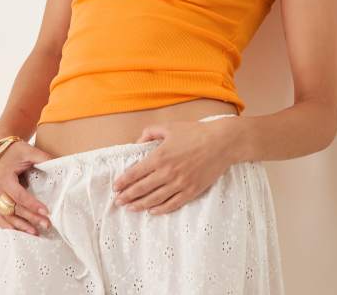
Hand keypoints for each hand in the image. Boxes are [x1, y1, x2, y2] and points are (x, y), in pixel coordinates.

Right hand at [0, 141, 53, 234]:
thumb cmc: (14, 152)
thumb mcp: (28, 151)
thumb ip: (42, 157)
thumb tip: (59, 162)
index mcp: (5, 180)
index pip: (19, 196)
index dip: (32, 205)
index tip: (46, 211)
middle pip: (14, 209)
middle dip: (30, 218)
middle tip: (47, 224)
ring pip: (6, 218)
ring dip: (21, 227)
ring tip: (36, 234)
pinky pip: (0, 219)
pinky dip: (10, 228)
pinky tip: (21, 234)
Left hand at [112, 118, 237, 215]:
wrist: (221, 143)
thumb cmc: (195, 132)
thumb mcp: (169, 127)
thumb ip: (150, 132)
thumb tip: (138, 143)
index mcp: (160, 156)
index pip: (136, 172)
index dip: (123, 181)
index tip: (115, 187)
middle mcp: (167, 172)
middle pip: (142, 189)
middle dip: (127, 196)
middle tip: (118, 201)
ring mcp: (180, 184)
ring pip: (155, 199)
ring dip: (140, 205)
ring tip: (130, 208)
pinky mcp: (191, 191)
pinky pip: (172, 204)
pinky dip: (160, 209)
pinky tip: (152, 211)